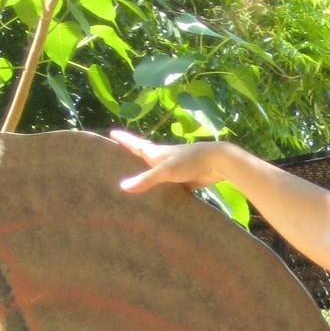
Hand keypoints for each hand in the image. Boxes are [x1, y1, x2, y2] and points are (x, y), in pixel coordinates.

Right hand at [108, 129, 239, 191]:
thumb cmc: (189, 161)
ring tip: (136, 182)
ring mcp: (175, 170)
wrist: (218, 163)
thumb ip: (146, 180)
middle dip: (133, 157)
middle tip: (119, 159)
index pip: (136, 144)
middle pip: (145, 157)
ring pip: (157, 173)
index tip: (111, 133)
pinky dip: (163, 190)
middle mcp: (164, 159)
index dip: (124, 139)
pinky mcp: (185, 180)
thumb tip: (123, 187)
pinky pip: (170, 185)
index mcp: (156, 153)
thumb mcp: (165, 171)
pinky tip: (159, 198)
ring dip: (148, 175)